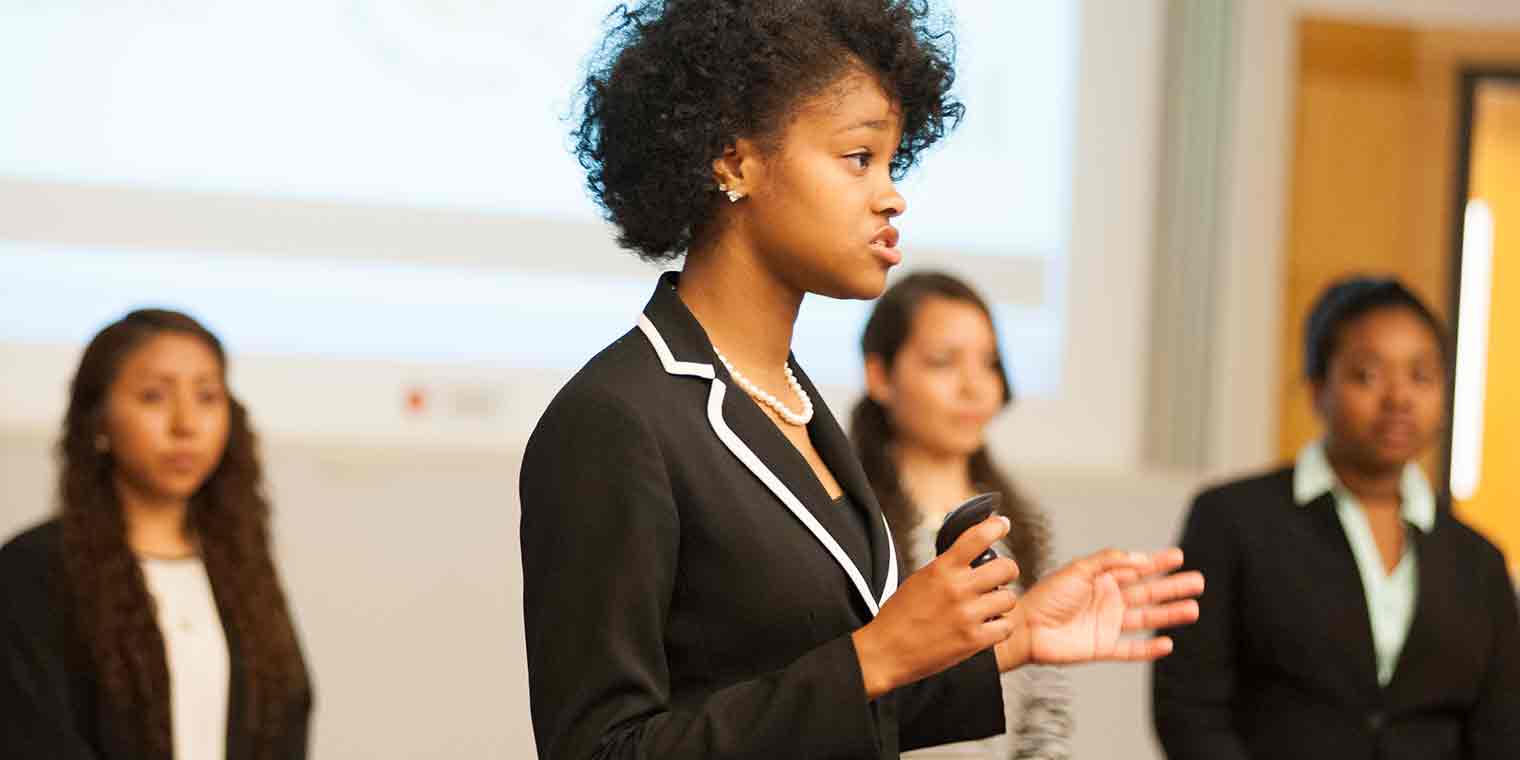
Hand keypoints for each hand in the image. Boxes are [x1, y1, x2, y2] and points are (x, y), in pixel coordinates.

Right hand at [852, 515, 1020, 698]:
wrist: (886, 651)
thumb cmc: (899, 616)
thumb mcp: (919, 579)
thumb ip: (946, 567)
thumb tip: (970, 556)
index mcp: (941, 569)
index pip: (978, 537)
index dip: (996, 527)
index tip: (1002, 524)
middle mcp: (957, 589)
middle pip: (1006, 568)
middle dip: (1008, 571)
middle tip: (1001, 576)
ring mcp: (968, 615)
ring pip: (1009, 598)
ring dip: (1002, 601)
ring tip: (990, 606)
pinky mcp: (974, 640)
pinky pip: (1006, 626)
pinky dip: (1000, 626)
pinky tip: (989, 625)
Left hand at [995, 548, 1202, 669]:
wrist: (1025, 627)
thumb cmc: (1046, 596)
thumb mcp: (1077, 570)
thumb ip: (1107, 561)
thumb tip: (1139, 557)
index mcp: (1101, 579)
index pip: (1136, 569)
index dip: (1157, 563)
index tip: (1178, 557)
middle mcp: (1108, 600)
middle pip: (1148, 592)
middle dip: (1173, 587)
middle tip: (1198, 582)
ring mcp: (1107, 623)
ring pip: (1146, 618)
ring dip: (1169, 614)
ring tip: (1193, 608)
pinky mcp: (1103, 646)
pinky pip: (1131, 648)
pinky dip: (1149, 648)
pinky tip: (1167, 643)